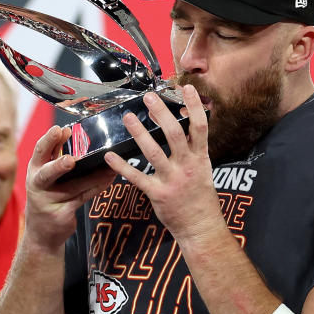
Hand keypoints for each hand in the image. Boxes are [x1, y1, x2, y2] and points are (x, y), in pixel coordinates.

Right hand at [23, 124, 114, 253]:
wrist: (42, 234)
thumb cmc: (47, 197)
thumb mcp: (45, 175)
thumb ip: (54, 156)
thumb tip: (71, 132)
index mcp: (34, 170)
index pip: (40, 152)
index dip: (49, 140)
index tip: (60, 130)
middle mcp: (38, 185)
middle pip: (47, 173)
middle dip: (59, 165)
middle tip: (70, 160)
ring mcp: (49, 201)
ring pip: (73, 186)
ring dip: (92, 176)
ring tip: (108, 166)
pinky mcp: (62, 214)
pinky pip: (84, 197)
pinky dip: (98, 187)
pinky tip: (108, 179)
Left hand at [103, 85, 223, 248]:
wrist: (200, 226)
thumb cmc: (201, 196)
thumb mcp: (203, 168)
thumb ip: (193, 147)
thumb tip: (186, 122)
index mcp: (200, 158)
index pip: (200, 126)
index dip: (194, 106)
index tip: (185, 87)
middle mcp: (186, 166)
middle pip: (174, 133)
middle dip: (161, 113)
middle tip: (148, 97)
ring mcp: (172, 180)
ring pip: (153, 152)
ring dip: (139, 133)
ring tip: (127, 118)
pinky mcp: (157, 194)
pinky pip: (137, 177)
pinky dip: (122, 166)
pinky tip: (110, 155)